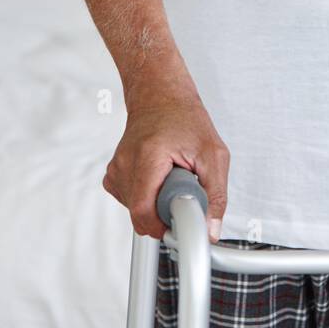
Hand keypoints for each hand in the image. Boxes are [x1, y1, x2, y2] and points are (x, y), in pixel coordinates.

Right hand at [103, 89, 229, 242]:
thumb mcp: (213, 154)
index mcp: (148, 156)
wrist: (160, 96)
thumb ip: (215, 194)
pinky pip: (130, 202)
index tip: (182, 221)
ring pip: (136, 212)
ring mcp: (116, 169)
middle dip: (166, 212)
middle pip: (141, 214)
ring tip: (170, 178)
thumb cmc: (185, 118)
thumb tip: (210, 231)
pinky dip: (147, 198)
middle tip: (182, 189)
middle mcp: (125, 163)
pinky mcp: (113, 175)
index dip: (165, 226)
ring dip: (157, 204)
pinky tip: (157, 179)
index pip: (143, 213)